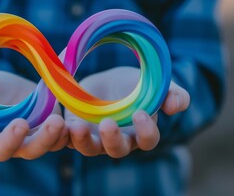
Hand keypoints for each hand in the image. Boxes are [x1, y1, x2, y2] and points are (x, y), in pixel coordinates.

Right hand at [0, 71, 68, 160]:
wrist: (22, 87)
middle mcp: (4, 142)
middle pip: (4, 152)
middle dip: (11, 140)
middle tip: (20, 124)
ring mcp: (28, 141)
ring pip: (35, 149)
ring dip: (45, 139)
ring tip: (55, 122)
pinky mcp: (49, 135)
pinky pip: (57, 141)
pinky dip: (63, 135)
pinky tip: (69, 123)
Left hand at [65, 67, 189, 157]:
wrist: (101, 83)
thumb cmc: (130, 85)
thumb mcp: (151, 82)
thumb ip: (171, 92)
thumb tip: (178, 105)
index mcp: (138, 130)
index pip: (147, 140)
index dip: (146, 131)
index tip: (141, 113)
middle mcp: (116, 140)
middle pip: (116, 150)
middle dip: (112, 139)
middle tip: (107, 123)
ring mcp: (92, 138)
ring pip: (88, 148)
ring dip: (82, 139)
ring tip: (75, 124)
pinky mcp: (72, 132)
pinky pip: (63, 139)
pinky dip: (58, 133)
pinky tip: (55, 119)